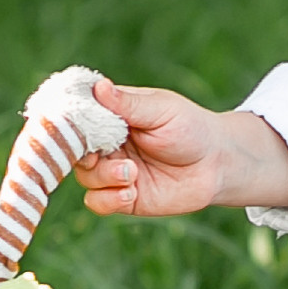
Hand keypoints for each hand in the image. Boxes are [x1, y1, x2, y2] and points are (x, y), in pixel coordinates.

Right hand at [73, 79, 287, 219]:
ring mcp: (113, 170)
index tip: (72, 129)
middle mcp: (107, 143)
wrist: (218, 164)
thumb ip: (129, 104)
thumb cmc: (192, 128)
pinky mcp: (123, 196)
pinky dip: (109, 199)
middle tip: (100, 156)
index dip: (69, 123)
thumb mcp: (162, 110)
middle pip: (72, 150)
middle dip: (82, 155)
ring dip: (104, 177)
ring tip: (132, 173)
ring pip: (85, 177)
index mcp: (111, 115)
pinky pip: (97, 202)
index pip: (76, 116)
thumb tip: (99, 86)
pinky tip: (132, 192)